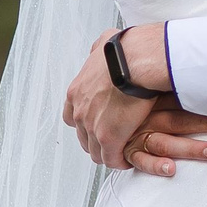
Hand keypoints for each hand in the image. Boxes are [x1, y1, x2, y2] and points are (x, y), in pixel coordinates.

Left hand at [61, 28, 206, 175]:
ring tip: (121, 154)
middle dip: (95, 140)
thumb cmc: (126, 50)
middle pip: (81, 136)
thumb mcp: (103, 44)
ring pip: (94, 150)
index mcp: (77, 91)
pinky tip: (128, 160)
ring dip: (107, 153)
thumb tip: (100, 46)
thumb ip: (98, 49)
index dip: (84, 122)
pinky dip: (118, 162)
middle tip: (111, 142)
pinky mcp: (108, 137)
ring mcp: (91, 125)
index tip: (97, 124)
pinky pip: (111, 159)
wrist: (136, 59)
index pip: (71, 115)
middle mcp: (79, 110)